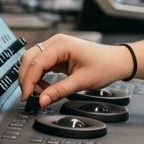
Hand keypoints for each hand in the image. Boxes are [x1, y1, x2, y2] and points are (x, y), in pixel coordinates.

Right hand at [17, 35, 132, 107]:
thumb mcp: (82, 82)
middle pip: (29, 59)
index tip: (26, 97)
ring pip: (32, 62)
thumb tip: (41, 101)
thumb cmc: (105, 66)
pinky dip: (39, 77)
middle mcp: (56, 43)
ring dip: (32, 78)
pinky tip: (45, 88)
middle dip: (26, 78)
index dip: (28, 81)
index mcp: (61, 45)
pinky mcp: (57, 55)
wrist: (117, 61)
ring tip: (40, 93)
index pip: (36, 62)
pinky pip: (41, 65)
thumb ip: (59, 91)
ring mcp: (56, 48)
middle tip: (28, 97)